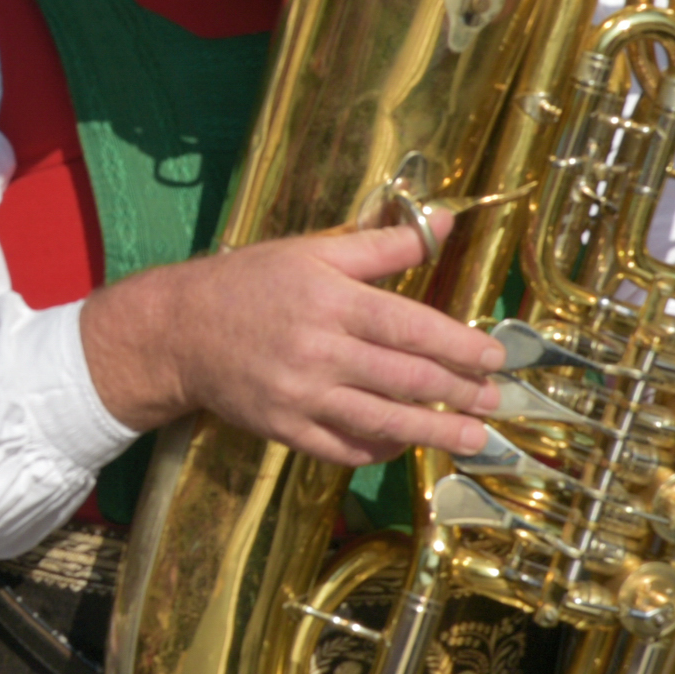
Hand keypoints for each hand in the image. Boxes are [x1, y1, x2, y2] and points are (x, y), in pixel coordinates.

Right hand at [79, 220, 502, 463]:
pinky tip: (406, 444)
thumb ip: (382, 244)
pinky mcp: (285, 429)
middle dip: (459, 393)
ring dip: (435, 432)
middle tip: (495, 401)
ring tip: (473, 438)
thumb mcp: (313, 250)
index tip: (494, 357)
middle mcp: (319, 351)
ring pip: (382, 420)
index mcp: (330, 300)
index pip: (411, 327)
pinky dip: (381, 450)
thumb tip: (444, 224)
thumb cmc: (250, 282)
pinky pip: (343, 449)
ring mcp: (301, 396)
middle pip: (405, 378)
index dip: (459, 345)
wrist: (179, 330)